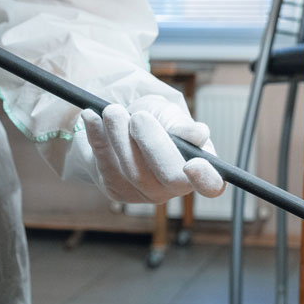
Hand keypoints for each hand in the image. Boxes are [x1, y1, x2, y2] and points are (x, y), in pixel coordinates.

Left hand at [81, 95, 225, 202]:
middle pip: (168, 178)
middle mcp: (175, 187)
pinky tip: (91, 118)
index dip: (206, 179)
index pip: (211, 185)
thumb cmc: (156, 121)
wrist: (124, 127)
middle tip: (138, 117)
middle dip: (152, 144)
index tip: (193, 164)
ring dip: (119, 137)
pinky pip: (106, 166)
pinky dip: (97, 139)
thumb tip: (199, 134)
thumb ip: (181, 125)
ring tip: (111, 111)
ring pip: (132, 171)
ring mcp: (145, 193)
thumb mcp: (170, 115)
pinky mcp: (117, 189)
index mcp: (198, 167)